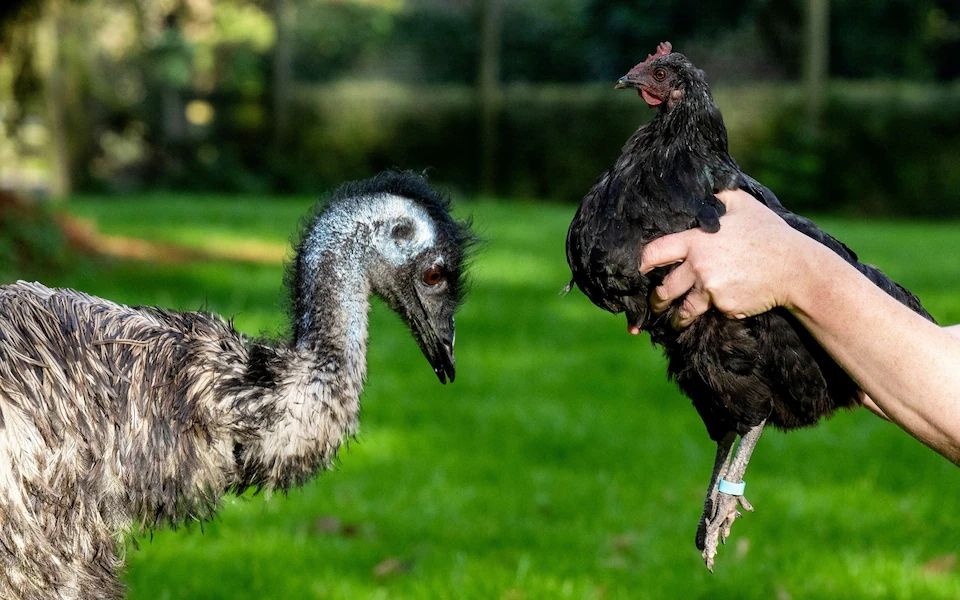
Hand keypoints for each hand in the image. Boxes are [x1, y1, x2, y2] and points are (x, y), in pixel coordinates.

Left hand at [639, 189, 810, 327]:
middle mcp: (698, 267)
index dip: (642, 263)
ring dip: (677, 317)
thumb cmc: (769, 233)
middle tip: (655, 302)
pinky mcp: (724, 308)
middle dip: (656, 299)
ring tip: (674, 321)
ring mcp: (710, 290)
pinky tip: (716, 310)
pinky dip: (712, 312)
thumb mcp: (743, 205)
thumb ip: (718, 196)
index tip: (638, 270)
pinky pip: (711, 312)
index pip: (655, 253)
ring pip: (684, 308)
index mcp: (696, 242)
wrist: (795, 269)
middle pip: (664, 289)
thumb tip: (704, 184)